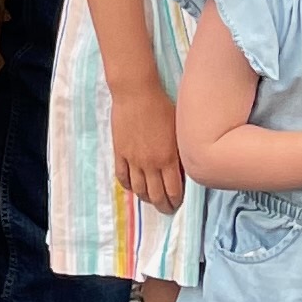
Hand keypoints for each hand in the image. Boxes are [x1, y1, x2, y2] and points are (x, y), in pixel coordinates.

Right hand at [110, 80, 183, 212]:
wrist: (137, 92)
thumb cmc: (162, 105)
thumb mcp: (178, 130)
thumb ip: (179, 152)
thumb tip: (181, 169)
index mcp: (168, 158)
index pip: (173, 190)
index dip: (175, 201)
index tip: (177, 203)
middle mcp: (150, 163)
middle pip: (155, 195)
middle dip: (162, 206)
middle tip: (166, 209)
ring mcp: (133, 159)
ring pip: (138, 190)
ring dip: (145, 198)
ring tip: (150, 200)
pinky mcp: (119, 152)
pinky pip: (122, 176)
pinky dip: (128, 186)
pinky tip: (132, 187)